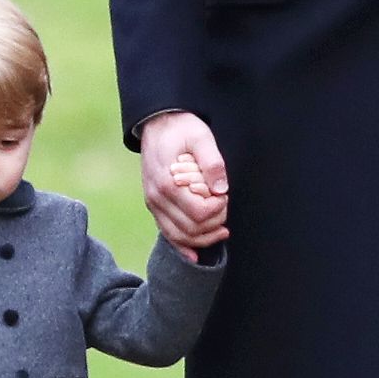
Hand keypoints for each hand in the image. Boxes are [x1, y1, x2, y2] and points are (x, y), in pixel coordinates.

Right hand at [140, 111, 229, 259]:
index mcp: (167, 183)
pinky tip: (196, 254)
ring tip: (222, 230)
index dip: (218, 210)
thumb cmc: (181, 128)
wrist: (157, 123)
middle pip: (190, 229)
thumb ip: (212, 162)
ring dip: (203, 238)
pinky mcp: (154, 205)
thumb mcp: (201, 137)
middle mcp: (156, 198)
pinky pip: (167, 233)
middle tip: (226, 208)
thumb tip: (222, 190)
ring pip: (178, 236)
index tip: (226, 197)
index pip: (199, 213)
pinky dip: (182, 246)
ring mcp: (153, 204)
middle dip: (214, 224)